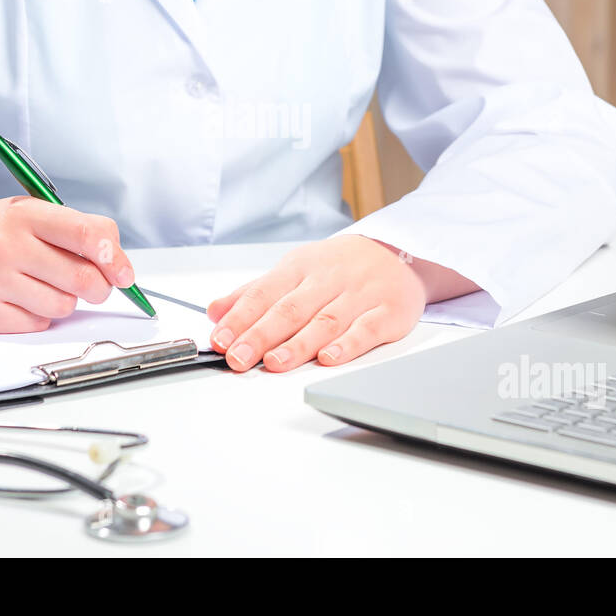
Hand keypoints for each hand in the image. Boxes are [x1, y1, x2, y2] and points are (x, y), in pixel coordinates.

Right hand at [0, 197, 135, 332]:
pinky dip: (38, 314)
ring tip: (39, 283)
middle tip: (91, 284)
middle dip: (98, 287)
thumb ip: (75, 230)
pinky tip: (19, 297)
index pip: (86, 234)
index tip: (124, 274)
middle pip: (82, 279)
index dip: (115, 257)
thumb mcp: (30, 214)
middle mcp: (7, 246)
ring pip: (63, 306)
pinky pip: (37, 323)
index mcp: (25, 215)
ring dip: (63, 300)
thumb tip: (119, 264)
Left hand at [207, 235, 465, 371]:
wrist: (400, 252)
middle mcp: (329, 279)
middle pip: (291, 309)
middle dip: (261, 335)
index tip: (220, 339)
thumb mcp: (295, 269)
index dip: (240, 317)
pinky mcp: (388, 312)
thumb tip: (215, 311)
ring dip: (298, 344)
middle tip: (238, 357)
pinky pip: (366, 330)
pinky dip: (347, 345)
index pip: (265, 293)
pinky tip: (328, 359)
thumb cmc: (340, 266)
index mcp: (301, 266)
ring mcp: (360, 295)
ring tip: (273, 362)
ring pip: (325, 321)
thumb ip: (255, 292)